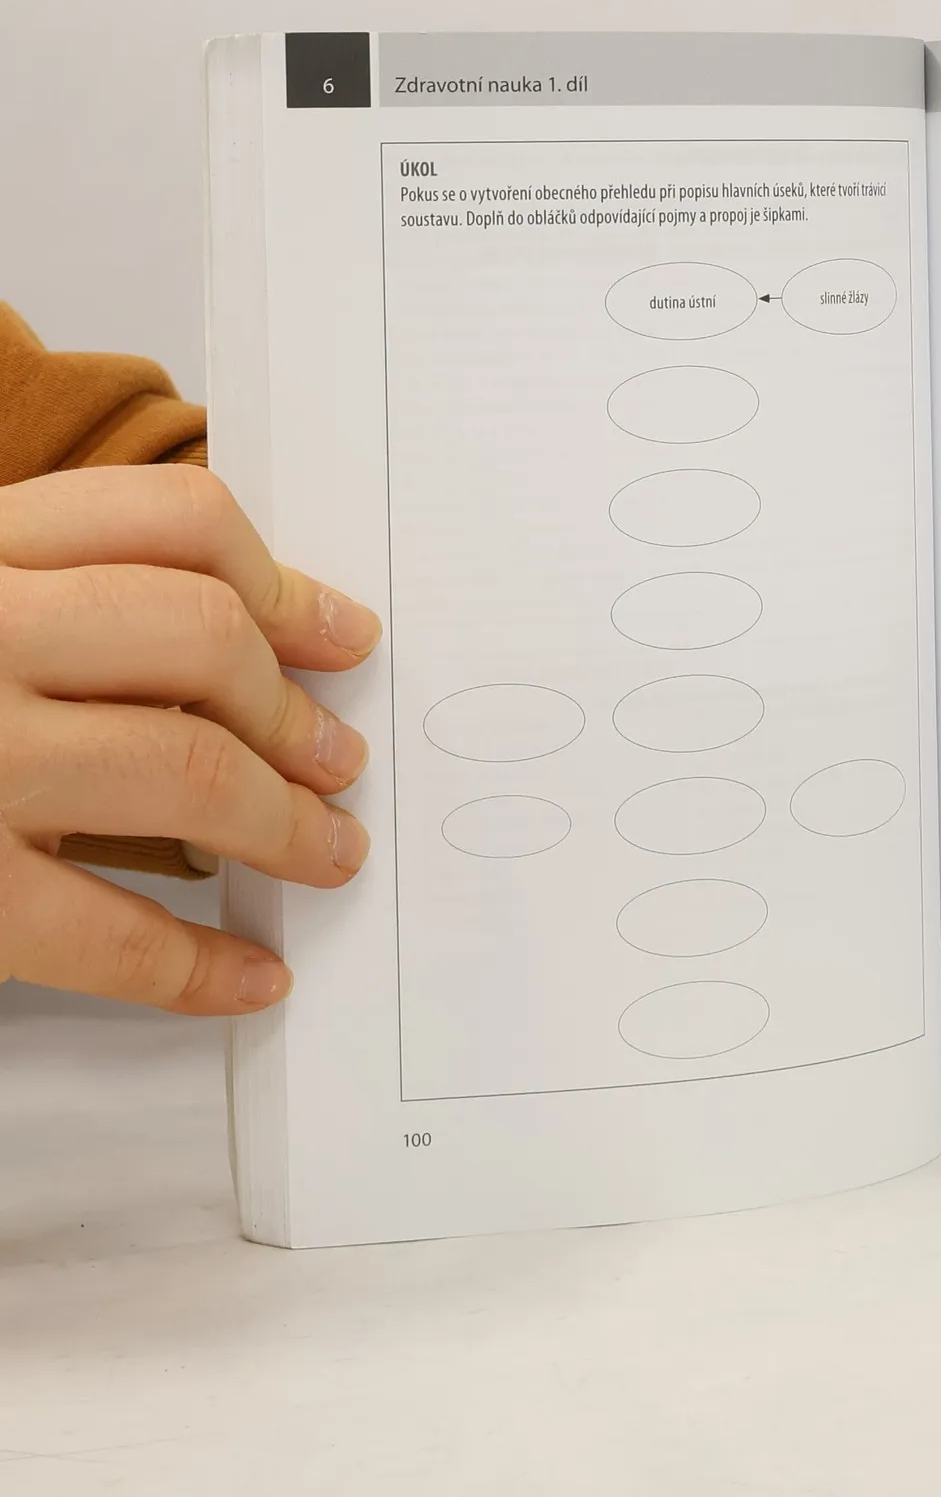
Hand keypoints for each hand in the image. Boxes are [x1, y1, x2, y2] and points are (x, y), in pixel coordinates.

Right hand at [0, 465, 379, 1012]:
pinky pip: (100, 933)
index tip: (345, 635)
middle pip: (201, 639)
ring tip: (329, 851)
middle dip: (295, 711)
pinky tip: (249, 977)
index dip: (287, 581)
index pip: (172, 519)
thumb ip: (39, 586)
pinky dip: (195, 965)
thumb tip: (240, 631)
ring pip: (181, 773)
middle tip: (341, 760)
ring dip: (285, 824)